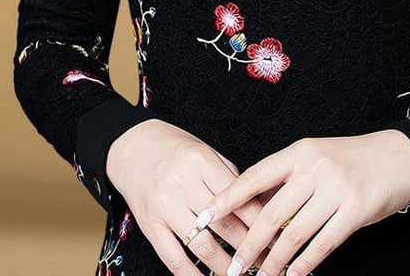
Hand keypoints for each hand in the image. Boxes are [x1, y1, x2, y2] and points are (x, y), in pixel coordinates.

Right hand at [106, 119, 274, 275]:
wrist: (132, 147)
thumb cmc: (174, 148)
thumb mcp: (205, 151)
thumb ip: (228, 177)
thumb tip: (256, 205)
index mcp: (202, 162)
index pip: (239, 198)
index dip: (261, 222)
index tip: (278, 235)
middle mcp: (182, 185)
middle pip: (224, 225)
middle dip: (250, 247)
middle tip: (267, 260)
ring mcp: (164, 207)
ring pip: (202, 246)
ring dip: (225, 266)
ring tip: (243, 275)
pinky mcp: (149, 225)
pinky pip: (173, 257)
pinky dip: (191, 275)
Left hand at [191, 129, 409, 275]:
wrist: (399, 157)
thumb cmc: (351, 159)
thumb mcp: (316, 156)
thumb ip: (287, 178)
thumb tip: (251, 208)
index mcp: (300, 152)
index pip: (254, 176)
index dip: (227, 199)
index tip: (203, 218)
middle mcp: (314, 167)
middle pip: (270, 214)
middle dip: (248, 246)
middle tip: (232, 268)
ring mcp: (336, 188)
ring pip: (293, 235)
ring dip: (274, 263)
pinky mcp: (355, 210)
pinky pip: (322, 244)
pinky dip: (304, 264)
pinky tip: (293, 275)